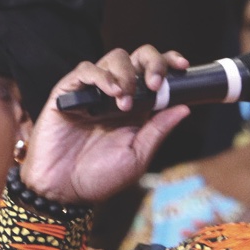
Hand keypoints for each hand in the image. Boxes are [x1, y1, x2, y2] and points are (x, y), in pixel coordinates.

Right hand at [22, 46, 191, 204]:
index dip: (168, 63)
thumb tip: (185, 108)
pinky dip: (102, 76)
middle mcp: (116, 95)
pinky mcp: (68, 92)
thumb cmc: (99, 178)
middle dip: (152, 62)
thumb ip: (157, 130)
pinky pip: (86, 70)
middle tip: (155, 84)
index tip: (183, 67)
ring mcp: (92, 92)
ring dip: (126, 74)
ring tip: (124, 102)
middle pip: (137, 57)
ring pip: (114, 58)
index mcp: (136, 109)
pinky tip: (111, 93)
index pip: (154, 73)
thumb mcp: (137, 157)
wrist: (63, 191)